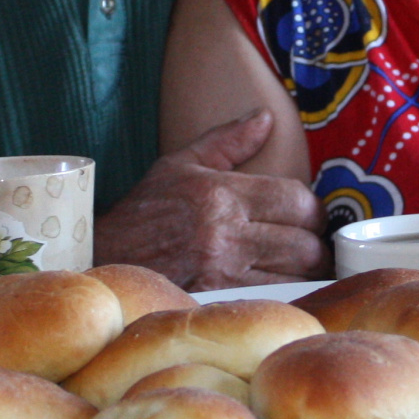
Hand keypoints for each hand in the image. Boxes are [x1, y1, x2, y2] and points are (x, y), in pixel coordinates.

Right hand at [93, 110, 325, 289]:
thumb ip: (228, 141)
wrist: (102, 257)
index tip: (309, 216)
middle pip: (305, 243)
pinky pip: (273, 297)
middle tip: (309, 243)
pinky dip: (286, 293)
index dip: (313, 209)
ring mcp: (222, 272)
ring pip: (296, 275)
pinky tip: (281, 286)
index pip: (296, 200)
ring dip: (306, 272)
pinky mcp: (217, 300)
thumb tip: (265, 118)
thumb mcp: (180, 164)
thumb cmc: (145, 210)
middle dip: (316, 244)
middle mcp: (225, 233)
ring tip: (299, 266)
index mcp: (221, 194)